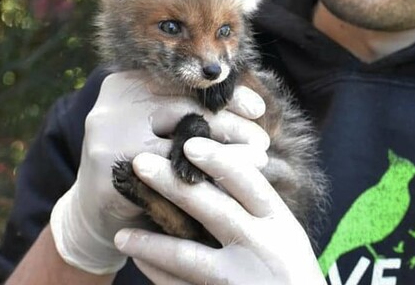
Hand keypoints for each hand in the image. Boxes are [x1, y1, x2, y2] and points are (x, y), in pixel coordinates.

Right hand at [50, 71, 267, 274]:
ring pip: (182, 142)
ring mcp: (108, 134)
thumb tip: (255, 107)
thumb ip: (193, 112)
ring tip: (257, 162)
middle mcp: (115, 102)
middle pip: (187, 108)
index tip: (258, 110)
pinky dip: (204, 181)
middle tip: (262, 143)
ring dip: (226, 154)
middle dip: (231, 126)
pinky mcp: (110, 169)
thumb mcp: (162, 131)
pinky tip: (227, 187)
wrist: (94, 213)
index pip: (185, 82)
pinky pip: (170, 176)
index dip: (226, 95)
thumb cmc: (141, 165)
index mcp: (128, 83)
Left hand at [113, 138, 325, 284]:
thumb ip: (258, 210)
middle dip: (173, 185)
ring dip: (150, 243)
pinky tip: (141, 261)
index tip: (189, 143)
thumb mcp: (286, 236)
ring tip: (122, 235)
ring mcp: (242, 278)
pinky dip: (159, 273)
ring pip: (188, 256)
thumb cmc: (292, 271)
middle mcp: (263, 247)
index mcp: (280, 224)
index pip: (249, 184)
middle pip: (213, 209)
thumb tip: (216, 171)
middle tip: (140, 163)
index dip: (219, 161)